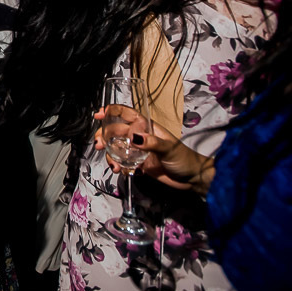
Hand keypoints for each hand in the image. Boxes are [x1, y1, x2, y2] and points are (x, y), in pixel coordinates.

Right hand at [93, 108, 213, 194]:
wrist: (192, 179)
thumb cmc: (184, 159)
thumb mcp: (169, 148)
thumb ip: (151, 143)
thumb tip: (133, 138)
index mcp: (147, 127)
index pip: (127, 114)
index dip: (113, 111)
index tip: (99, 115)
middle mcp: (140, 137)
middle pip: (116, 131)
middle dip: (104, 136)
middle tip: (99, 145)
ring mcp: (138, 150)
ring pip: (116, 148)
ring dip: (110, 154)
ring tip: (113, 165)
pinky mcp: (138, 164)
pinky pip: (122, 162)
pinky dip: (118, 166)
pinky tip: (121, 170)